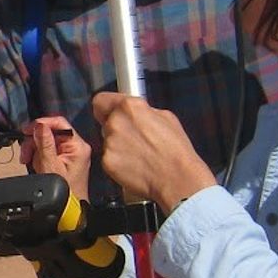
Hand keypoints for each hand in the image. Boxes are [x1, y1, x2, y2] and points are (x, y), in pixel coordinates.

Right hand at [20, 113, 91, 200]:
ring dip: (34, 148)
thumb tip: (39, 125)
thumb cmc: (64, 191)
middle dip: (35, 140)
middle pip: (51, 132)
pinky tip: (34, 163)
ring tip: (28, 161)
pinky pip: (48, 149)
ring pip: (47, 140)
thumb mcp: (50, 166)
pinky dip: (38, 155)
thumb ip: (45, 144)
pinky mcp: (65, 159)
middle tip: (25, 152)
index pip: (60, 123)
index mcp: (77, 146)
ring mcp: (70, 153)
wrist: (69, 211)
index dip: (42, 123)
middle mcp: (76, 146)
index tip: (28, 130)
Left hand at [93, 92, 216, 212]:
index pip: (101, 100)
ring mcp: (109, 143)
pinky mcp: (107, 162)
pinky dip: (118, 162)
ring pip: (107, 141)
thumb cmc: (176, 150)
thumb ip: (144, 111)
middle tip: (135, 139)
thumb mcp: (166, 117)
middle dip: (117, 128)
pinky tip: (135, 166)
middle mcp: (115, 122)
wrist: (176, 178)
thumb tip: (137, 113)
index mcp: (129, 107)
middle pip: (106, 122)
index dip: (106, 107)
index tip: (110, 112)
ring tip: (139, 155)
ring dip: (118, 146)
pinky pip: (108, 158)